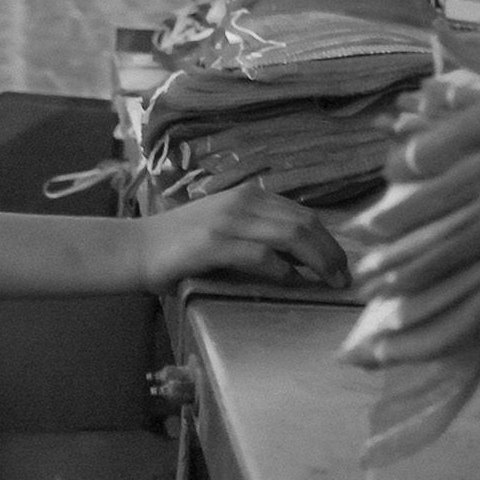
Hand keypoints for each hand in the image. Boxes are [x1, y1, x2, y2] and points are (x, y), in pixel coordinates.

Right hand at [139, 185, 350, 291]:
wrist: (135, 248)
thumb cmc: (179, 245)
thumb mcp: (224, 228)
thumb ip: (257, 234)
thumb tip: (301, 259)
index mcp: (247, 196)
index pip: (303, 214)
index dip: (329, 240)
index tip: (342, 265)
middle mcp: (241, 202)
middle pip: (305, 223)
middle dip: (332, 252)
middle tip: (344, 279)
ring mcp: (227, 221)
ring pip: (291, 235)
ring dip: (318, 261)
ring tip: (329, 282)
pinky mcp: (213, 243)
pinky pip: (261, 254)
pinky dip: (283, 269)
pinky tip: (291, 282)